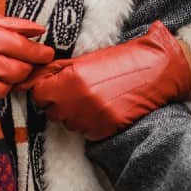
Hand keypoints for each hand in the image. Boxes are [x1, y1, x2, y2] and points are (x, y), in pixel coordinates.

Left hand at [19, 21, 190, 139]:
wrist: (158, 72)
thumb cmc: (124, 60)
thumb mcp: (87, 59)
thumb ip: (58, 70)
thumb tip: (32, 78)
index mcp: (73, 79)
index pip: (39, 93)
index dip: (44, 89)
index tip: (52, 86)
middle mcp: (79, 101)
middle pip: (51, 110)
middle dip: (57, 102)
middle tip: (74, 91)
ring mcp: (92, 118)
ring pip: (67, 123)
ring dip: (73, 113)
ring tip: (92, 98)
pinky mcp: (105, 130)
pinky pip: (85, 132)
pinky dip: (89, 122)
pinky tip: (102, 108)